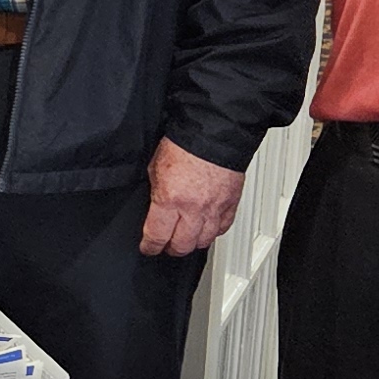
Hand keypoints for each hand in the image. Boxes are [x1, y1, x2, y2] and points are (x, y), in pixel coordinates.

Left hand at [137, 138, 247, 258]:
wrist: (214, 130)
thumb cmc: (185, 142)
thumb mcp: (155, 168)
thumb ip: (156, 192)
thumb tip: (154, 208)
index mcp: (170, 199)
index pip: (157, 236)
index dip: (150, 246)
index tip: (148, 247)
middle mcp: (193, 208)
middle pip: (182, 246)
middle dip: (171, 248)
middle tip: (166, 245)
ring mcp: (214, 208)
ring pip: (204, 241)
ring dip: (193, 243)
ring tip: (186, 239)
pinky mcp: (230, 203)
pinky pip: (222, 228)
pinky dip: (213, 232)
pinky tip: (206, 228)